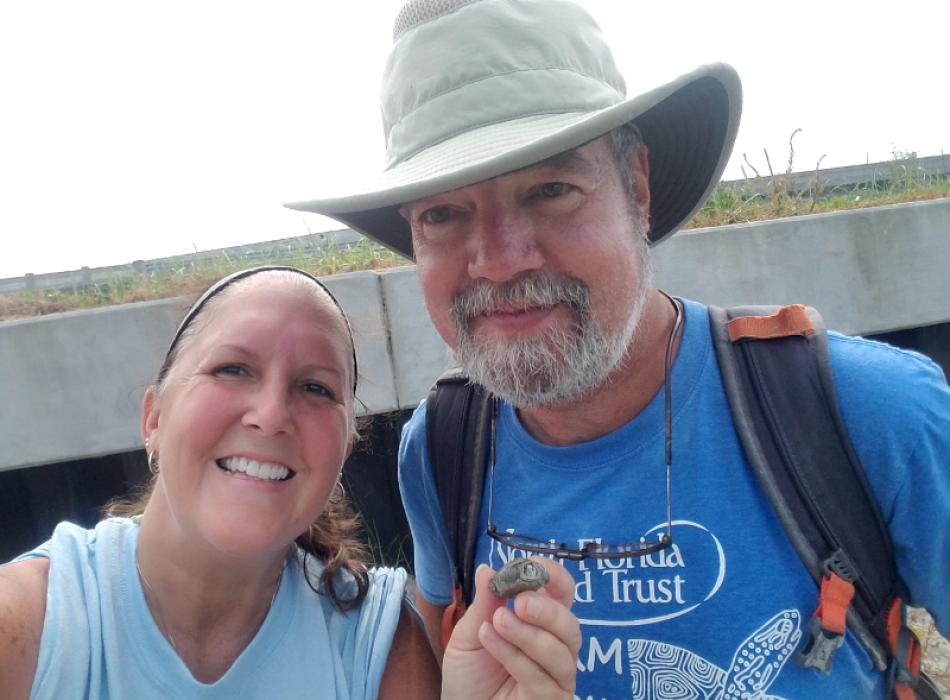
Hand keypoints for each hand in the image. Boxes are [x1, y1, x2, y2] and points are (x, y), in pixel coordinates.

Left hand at [440, 558, 580, 698]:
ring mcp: (556, 679)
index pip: (563, 596)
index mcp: (542, 624)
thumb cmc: (470, 675)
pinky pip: (541, 678)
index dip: (555, 578)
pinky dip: (515, 656)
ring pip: (561, 653)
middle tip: (520, 602)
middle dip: (548, 610)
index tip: (534, 565)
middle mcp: (556, 649)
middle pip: (571, 625)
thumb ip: (484, 605)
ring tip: (498, 622)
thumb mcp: (469, 634)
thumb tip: (488, 569)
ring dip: (529, 634)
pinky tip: (492, 641)